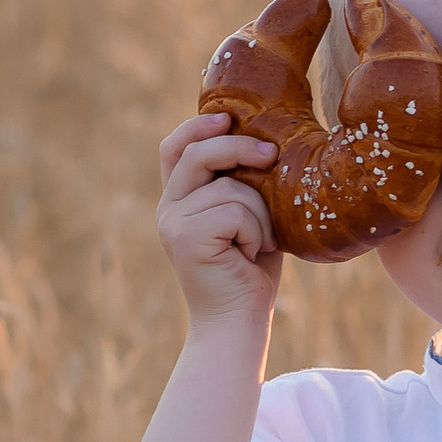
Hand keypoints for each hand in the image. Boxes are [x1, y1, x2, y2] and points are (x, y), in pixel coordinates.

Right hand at [156, 110, 281, 323]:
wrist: (238, 323)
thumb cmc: (250, 274)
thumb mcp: (248, 220)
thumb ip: (243, 187)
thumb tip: (266, 142)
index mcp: (179, 201)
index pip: (175, 148)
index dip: (197, 126)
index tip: (228, 118)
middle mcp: (169, 209)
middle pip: (198, 154)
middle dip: (239, 148)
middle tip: (272, 154)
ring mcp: (174, 222)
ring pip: (230, 188)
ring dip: (260, 214)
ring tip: (261, 243)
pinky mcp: (187, 237)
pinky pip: (236, 211)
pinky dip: (256, 231)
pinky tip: (253, 255)